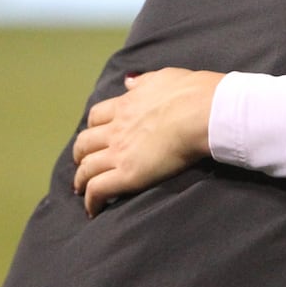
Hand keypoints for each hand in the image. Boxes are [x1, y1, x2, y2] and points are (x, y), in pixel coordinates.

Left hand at [72, 68, 223, 216]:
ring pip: (86, 169)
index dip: (93, 128)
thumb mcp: (165, 77)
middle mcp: (116, 129)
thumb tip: (129, 82)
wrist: (204, 111)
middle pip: (84, 144)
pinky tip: (94, 209)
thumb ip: (144, 82)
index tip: (97, 136)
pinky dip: (91, 201)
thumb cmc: (193, 92)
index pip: (96, 117)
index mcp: (126, 105)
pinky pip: (98, 190)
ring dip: (82, 180)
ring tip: (84, 190)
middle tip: (85, 163)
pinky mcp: (128, 174)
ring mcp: (119, 152)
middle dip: (81, 154)